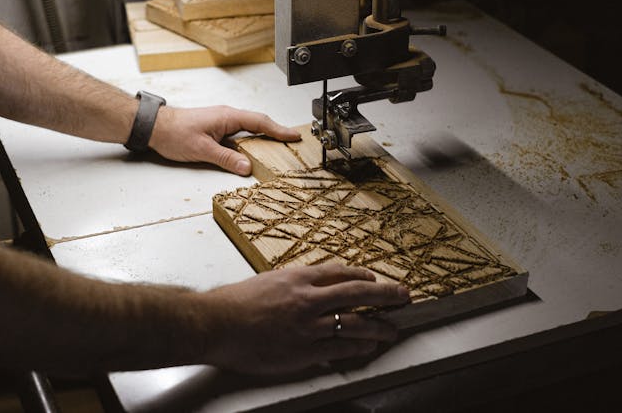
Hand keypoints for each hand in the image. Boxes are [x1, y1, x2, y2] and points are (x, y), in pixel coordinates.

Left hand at [149, 105, 300, 175]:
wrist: (154, 126)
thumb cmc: (174, 133)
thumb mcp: (202, 150)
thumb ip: (226, 159)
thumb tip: (247, 166)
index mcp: (227, 117)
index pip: (260, 122)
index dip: (278, 130)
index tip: (293, 136)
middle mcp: (227, 117)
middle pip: (258, 123)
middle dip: (276, 132)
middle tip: (292, 142)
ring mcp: (221, 122)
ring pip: (248, 129)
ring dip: (263, 138)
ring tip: (277, 148)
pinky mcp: (215, 129)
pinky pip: (238, 134)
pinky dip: (249, 142)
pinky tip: (251, 152)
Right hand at [200, 264, 409, 374]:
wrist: (217, 323)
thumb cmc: (237, 302)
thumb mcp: (270, 281)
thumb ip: (295, 284)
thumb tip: (313, 288)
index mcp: (299, 277)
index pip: (342, 272)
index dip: (364, 276)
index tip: (375, 279)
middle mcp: (309, 298)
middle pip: (358, 293)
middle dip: (386, 294)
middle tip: (403, 296)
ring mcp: (308, 325)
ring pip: (355, 323)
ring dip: (378, 326)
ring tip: (392, 329)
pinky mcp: (305, 349)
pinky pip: (340, 348)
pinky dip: (358, 347)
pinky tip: (368, 347)